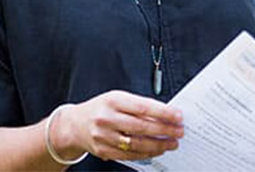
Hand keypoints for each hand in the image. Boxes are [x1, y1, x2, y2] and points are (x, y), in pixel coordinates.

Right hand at [55, 90, 184, 160]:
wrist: (75, 125)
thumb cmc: (101, 109)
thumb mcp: (117, 99)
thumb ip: (138, 106)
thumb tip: (165, 115)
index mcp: (113, 101)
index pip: (143, 107)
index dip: (163, 113)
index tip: (178, 116)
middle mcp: (107, 118)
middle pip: (141, 127)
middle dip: (165, 130)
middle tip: (179, 131)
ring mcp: (104, 136)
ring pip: (137, 144)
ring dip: (158, 145)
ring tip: (172, 143)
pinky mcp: (104, 151)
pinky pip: (129, 155)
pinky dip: (146, 153)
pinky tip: (157, 150)